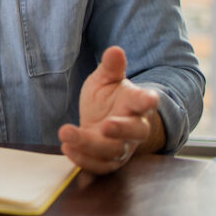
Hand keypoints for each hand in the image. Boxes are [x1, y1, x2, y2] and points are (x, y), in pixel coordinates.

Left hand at [57, 46, 161, 173]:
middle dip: (120, 130)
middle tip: (104, 125)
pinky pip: (99, 165)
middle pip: (134, 132)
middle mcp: (134, 128)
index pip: (146, 102)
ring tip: (67, 133)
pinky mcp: (108, 161)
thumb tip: (115, 49)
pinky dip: (83, 159)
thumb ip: (111, 67)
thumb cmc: (108, 98)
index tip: (148, 99)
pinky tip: (67, 147)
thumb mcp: (106, 79)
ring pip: (112, 151)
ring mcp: (123, 147)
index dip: (147, 101)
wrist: (102, 121)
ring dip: (89, 144)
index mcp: (136, 103)